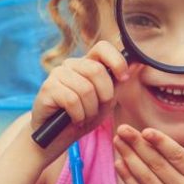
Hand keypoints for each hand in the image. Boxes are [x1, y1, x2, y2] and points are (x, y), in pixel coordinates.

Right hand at [31, 41, 129, 157]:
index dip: (116, 61)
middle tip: (97, 110)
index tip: (123, 78)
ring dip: (90, 110)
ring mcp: (57, 74)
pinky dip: (78, 115)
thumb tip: (137, 65)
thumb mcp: (106, 101)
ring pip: (85, 89)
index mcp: (87, 63)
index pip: (102, 47)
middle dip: (104, 96)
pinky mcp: (47, 88)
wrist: (57, 137)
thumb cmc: (83, 117)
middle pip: (96, 70)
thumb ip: (117, 84)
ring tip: (84, 117)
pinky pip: (72, 100)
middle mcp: (71, 64)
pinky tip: (75, 120)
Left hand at [112, 119, 183, 183]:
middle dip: (138, 145)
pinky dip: (128, 178)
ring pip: (146, 177)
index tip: (145, 130)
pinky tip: (120, 163)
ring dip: (129, 157)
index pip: (178, 157)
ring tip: (118, 141)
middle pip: (158, 164)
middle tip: (123, 129)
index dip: (161, 142)